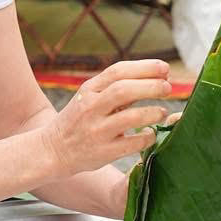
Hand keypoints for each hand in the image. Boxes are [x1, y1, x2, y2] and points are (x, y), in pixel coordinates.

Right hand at [44, 61, 172, 178]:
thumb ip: (115, 87)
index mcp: (88, 89)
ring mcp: (96, 131)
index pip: (118, 71)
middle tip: (168, 87)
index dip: (145, 67)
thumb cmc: (79, 119)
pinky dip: (146, 137)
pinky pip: (132, 143)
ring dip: (152, 112)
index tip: (165, 68)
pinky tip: (151, 133)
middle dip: (151, 86)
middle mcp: (90, 107)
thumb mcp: (88, 97)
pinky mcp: (103, 152)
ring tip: (162, 111)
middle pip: (125, 90)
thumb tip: (155, 76)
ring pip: (131, 117)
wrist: (52, 150)